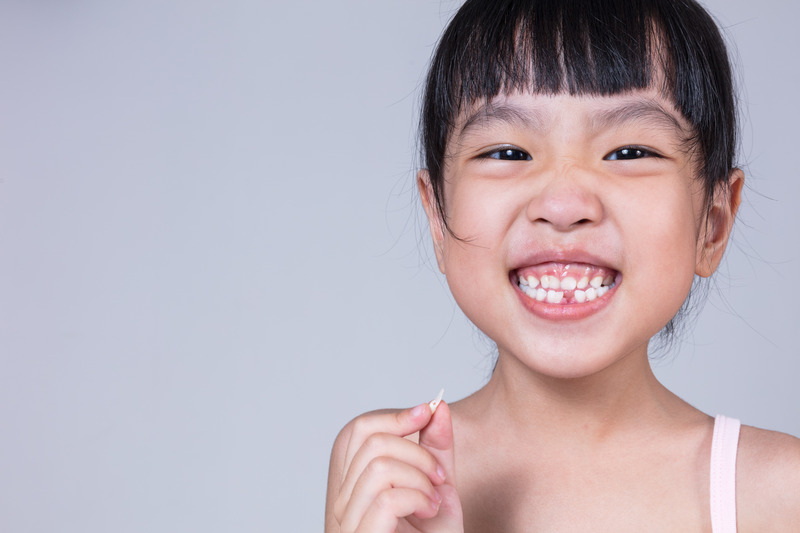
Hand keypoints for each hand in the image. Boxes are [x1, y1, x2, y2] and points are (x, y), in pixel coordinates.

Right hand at [326, 400, 462, 532]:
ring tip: (434, 499)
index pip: (358, 430)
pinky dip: (418, 497)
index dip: (395, 416)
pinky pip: (387, 499)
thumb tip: (437, 406)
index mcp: (353, 485)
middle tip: (439, 477)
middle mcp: (341, 503)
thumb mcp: (438, 487)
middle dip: (417, 450)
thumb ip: (436, 449)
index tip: (428, 413)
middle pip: (370, 441)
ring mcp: (347, 523)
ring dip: (420, 477)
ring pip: (379, 467)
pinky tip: (429, 511)